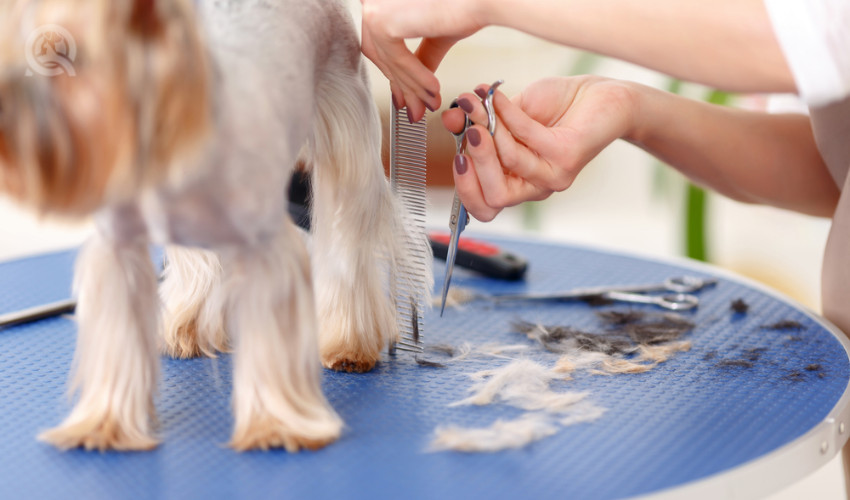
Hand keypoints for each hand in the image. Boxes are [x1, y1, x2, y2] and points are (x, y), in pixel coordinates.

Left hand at [360, 0, 485, 121]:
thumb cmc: (468, 4)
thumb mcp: (436, 33)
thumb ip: (421, 55)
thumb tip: (416, 79)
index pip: (378, 38)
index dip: (393, 70)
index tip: (405, 95)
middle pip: (377, 49)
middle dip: (400, 83)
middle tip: (415, 107)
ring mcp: (374, 4)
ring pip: (385, 57)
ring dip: (410, 85)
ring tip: (429, 102)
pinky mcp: (381, 18)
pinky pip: (395, 58)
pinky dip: (415, 77)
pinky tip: (432, 89)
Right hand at [443, 77, 637, 221]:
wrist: (601, 94)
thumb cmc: (555, 107)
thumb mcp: (507, 115)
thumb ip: (479, 121)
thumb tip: (449, 117)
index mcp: (516, 183)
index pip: (484, 207)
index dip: (464, 188)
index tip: (456, 154)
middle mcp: (534, 186)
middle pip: (494, 198)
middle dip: (475, 161)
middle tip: (468, 128)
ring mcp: (553, 175)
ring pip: (509, 165)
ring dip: (488, 130)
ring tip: (478, 103)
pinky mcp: (568, 156)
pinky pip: (527, 138)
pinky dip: (506, 113)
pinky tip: (497, 96)